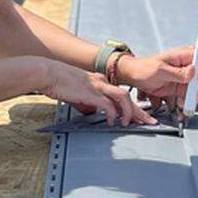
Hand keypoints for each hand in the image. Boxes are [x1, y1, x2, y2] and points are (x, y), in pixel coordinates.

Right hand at [39, 61, 153, 124]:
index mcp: (101, 81)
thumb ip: (88, 103)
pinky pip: (107, 104)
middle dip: (140, 111)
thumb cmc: (59, 82)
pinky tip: (112, 121)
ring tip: (130, 123)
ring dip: (129, 111)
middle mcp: (103, 82)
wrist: (48, 73)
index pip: (122, 95)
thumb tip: (93, 113)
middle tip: (150, 122)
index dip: (133, 107)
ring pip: (123, 97)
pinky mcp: (91, 92)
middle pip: (128, 97)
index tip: (141, 117)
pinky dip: (113, 114)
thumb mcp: (78, 93)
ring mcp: (98, 86)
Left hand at [117, 48, 195, 101]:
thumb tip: (193, 71)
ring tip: (186, 104)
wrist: (133, 77)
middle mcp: (187, 66)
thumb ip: (177, 72)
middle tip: (196, 97)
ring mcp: (186, 78)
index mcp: (183, 55)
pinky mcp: (182, 88)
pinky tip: (184, 106)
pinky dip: (189, 102)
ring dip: (196, 97)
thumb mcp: (160, 70)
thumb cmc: (143, 68)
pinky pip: (191, 96)